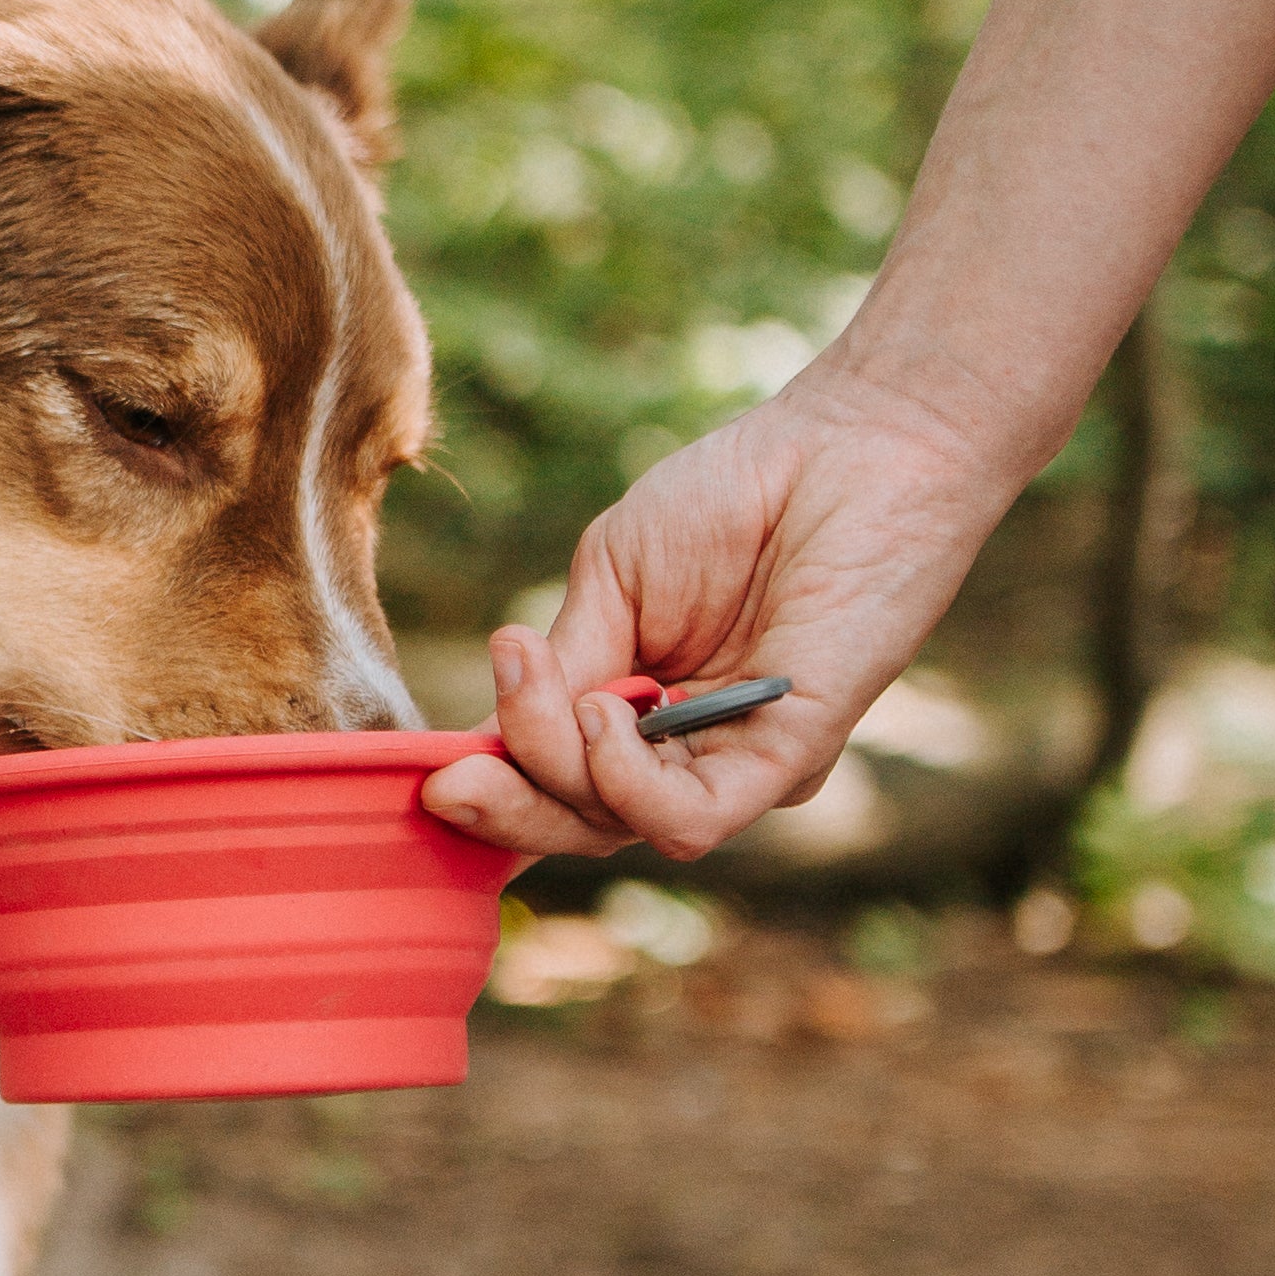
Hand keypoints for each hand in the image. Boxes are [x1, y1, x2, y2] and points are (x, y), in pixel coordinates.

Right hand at [419, 373, 1011, 866]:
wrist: (847, 449)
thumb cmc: (737, 497)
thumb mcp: (612, 579)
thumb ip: (564, 664)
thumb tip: (493, 738)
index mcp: (638, 714)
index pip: (552, 780)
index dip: (491, 786)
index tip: (427, 775)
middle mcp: (687, 756)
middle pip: (577, 822)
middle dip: (504, 807)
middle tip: (448, 782)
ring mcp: (736, 764)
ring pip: (620, 826)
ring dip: (557, 769)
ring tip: (543, 685)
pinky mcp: (788, 760)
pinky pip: (690, 818)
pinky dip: (625, 783)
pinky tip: (602, 715)